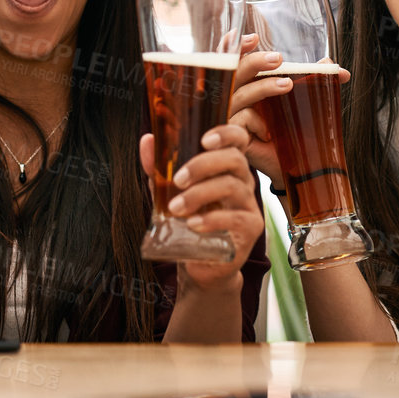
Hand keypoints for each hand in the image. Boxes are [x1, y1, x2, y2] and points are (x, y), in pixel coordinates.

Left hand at [139, 125, 262, 289]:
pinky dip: (211, 219)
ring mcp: (249, 204)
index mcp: (226, 167)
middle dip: (203, 165)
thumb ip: (160, 168)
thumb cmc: (188, 221)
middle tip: (177, 180)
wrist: (199, 264)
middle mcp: (242, 181)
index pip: (237, 139)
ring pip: (232, 186)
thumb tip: (147, 141)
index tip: (204, 139)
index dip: (226, 133)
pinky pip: (235, 218)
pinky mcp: (250, 228)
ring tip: (176, 208)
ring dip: (199, 194)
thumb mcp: (169, 192)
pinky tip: (192, 225)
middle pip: (234, 159)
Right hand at [226, 41, 350, 186]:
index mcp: (246, 84)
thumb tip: (334, 65)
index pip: (232, 60)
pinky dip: (258, 121)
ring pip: (239, 94)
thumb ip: (314, 80)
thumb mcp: (304, 101)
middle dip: (254, 61)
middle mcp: (233, 97)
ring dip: (263, 86)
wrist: (295, 165)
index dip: (235, 46)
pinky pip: (241, 119)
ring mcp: (229, 117)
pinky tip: (270, 133)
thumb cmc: (295, 129)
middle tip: (279, 58)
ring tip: (287, 85)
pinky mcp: (231, 135)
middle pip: (233, 72)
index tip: (253, 37)